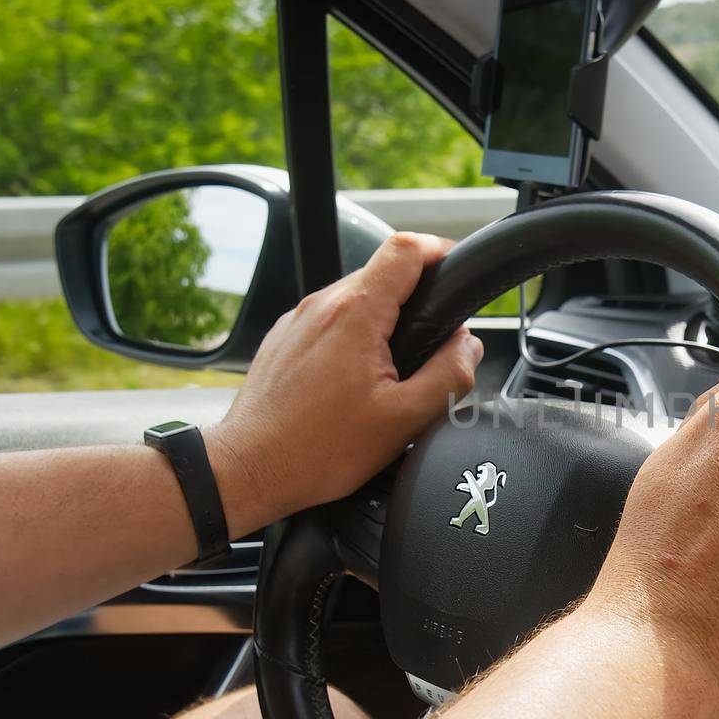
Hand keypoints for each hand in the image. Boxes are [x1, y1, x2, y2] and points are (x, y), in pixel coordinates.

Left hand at [205, 233, 481, 534]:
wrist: (250, 468)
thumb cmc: (317, 450)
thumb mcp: (404, 420)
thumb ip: (448, 376)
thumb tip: (468, 348)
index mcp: (356, 315)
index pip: (405, 250)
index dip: (439, 250)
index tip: (454, 268)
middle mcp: (321, 307)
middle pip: (382, 274)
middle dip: (415, 299)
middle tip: (431, 343)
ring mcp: (297, 321)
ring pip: (355, 299)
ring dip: (382, 321)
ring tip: (391, 371)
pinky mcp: (283, 340)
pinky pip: (328, 322)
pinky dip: (352, 338)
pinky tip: (354, 382)